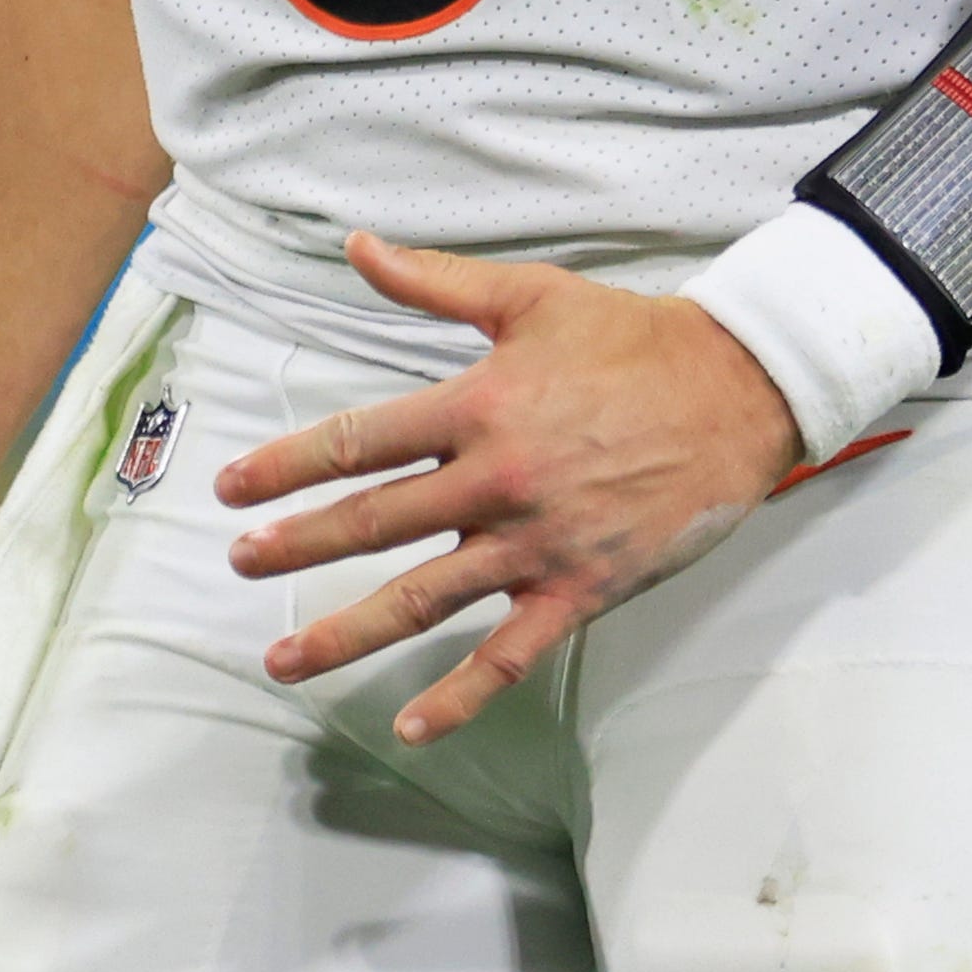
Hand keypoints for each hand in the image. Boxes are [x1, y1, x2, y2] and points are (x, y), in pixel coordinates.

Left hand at [218, 232, 802, 746]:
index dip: (286, 467)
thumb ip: (434, 282)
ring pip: (425, 598)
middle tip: (240, 564)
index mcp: (478, 405)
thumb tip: (356, 246)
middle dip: (296, 546)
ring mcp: (538, 544)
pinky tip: (412, 725)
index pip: (359, 442)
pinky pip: (510, 653)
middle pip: (374, 522)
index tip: (233, 489)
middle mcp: (497, 480)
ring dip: (348, 633)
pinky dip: (460, 694)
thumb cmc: (633, 339)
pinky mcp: (582, 590)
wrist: (739, 393)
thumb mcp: (530, 295)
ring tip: (285, 661)